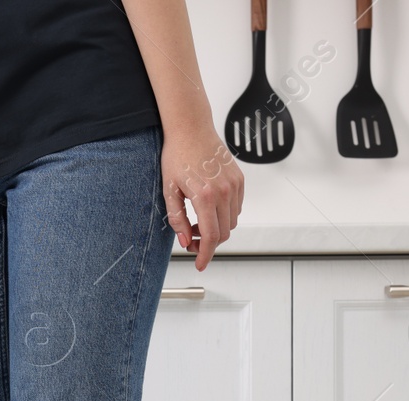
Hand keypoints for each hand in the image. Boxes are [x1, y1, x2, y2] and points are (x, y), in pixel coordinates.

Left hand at [161, 127, 242, 270]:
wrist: (191, 128)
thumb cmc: (177, 155)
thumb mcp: (169, 191)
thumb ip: (177, 219)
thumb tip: (185, 241)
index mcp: (206, 196)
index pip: (212, 237)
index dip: (206, 255)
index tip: (200, 264)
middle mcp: (225, 191)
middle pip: (224, 233)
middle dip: (208, 243)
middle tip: (191, 241)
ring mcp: (235, 184)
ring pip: (231, 222)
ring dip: (217, 229)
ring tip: (197, 223)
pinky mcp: (239, 179)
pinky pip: (236, 207)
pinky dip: (224, 215)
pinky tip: (208, 209)